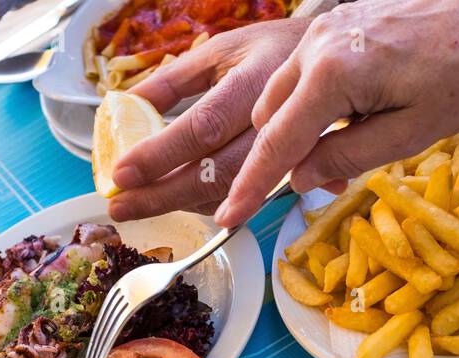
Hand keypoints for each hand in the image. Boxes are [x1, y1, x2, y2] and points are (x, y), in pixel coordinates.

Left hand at [107, 17, 310, 221]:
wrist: (337, 62)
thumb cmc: (272, 52)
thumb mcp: (222, 50)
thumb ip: (174, 79)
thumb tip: (127, 105)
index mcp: (253, 83)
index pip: (203, 127)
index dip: (161, 155)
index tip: (122, 174)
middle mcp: (274, 121)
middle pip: (215, 172)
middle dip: (162, 195)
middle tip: (121, 206)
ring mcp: (287, 151)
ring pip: (232, 192)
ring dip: (183, 204)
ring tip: (142, 204)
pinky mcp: (292, 171)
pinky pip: (247, 199)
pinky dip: (210, 204)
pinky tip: (181, 200)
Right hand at [215, 0, 458, 227]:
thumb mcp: (409, 134)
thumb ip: (346, 157)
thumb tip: (298, 179)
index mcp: (332, 74)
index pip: (277, 142)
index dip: (250, 186)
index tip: (227, 218)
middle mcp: (314, 47)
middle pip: (267, 118)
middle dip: (275, 158)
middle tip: (314, 186)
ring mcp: (320, 32)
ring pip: (278, 96)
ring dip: (290, 133)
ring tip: (333, 154)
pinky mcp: (332, 28)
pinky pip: (298, 76)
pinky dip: (303, 107)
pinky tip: (337, 122)